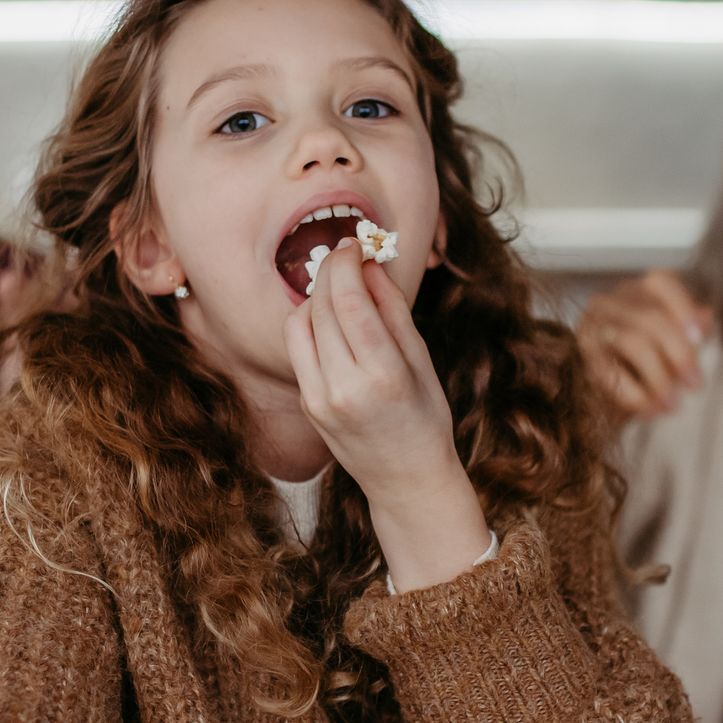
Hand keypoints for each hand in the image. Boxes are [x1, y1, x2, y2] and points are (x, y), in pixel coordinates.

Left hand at [285, 240, 489, 590]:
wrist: (405, 479)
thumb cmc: (425, 419)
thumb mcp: (422, 362)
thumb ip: (393, 311)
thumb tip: (370, 264)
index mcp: (382, 377)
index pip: (349, 302)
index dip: (346, 263)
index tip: (355, 243)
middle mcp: (344, 389)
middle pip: (322, 307)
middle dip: (330, 270)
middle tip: (345, 252)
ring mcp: (319, 399)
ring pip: (300, 323)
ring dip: (317, 295)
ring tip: (341, 287)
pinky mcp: (306, 403)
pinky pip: (297, 347)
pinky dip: (309, 322)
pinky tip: (330, 318)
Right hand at [576, 269, 715, 418]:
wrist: (592, 400)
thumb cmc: (636, 366)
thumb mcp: (667, 344)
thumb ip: (687, 329)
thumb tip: (706, 318)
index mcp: (633, 292)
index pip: (660, 282)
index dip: (683, 307)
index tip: (700, 338)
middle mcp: (607, 303)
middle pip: (652, 318)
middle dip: (680, 354)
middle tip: (696, 385)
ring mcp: (590, 328)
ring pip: (634, 343)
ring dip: (660, 378)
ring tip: (673, 405)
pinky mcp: (580, 359)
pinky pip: (612, 375)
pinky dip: (637, 396)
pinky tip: (651, 412)